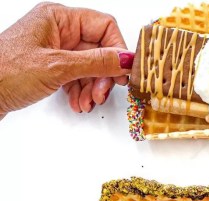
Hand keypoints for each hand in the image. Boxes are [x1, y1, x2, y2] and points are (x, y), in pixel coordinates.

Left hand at [0, 2, 133, 115]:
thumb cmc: (6, 72)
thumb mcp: (58, 67)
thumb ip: (96, 62)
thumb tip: (125, 59)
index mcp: (59, 18)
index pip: (104, 26)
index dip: (117, 50)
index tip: (123, 73)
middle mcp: (59, 30)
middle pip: (99, 50)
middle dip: (103, 76)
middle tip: (102, 94)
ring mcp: (55, 50)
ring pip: (89, 67)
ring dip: (92, 88)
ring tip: (86, 103)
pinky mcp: (51, 68)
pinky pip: (77, 77)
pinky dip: (81, 92)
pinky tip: (78, 103)